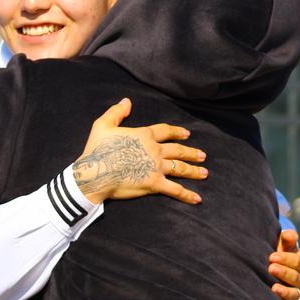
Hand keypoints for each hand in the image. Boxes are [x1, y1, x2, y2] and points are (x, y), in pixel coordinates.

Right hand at [73, 98, 206, 204]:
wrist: (95, 172)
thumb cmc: (97, 149)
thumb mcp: (103, 125)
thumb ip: (116, 112)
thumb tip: (127, 101)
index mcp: (144, 135)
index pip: (166, 131)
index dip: (177, 131)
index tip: (187, 134)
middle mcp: (154, 150)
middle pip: (178, 150)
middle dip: (191, 153)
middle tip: (202, 155)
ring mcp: (156, 167)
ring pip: (180, 168)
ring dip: (194, 171)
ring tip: (204, 172)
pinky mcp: (154, 183)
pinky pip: (175, 189)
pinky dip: (187, 195)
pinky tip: (197, 198)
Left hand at [268, 229, 299, 299]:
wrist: (273, 266)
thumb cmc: (279, 252)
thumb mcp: (283, 244)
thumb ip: (287, 238)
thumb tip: (289, 234)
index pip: (297, 262)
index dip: (286, 259)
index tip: (272, 256)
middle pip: (296, 278)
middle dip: (284, 273)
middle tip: (270, 268)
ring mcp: (296, 293)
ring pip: (295, 294)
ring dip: (285, 292)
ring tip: (274, 288)